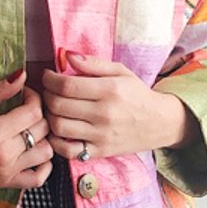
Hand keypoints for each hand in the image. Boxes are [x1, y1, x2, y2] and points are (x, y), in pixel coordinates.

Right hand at [0, 71, 52, 190]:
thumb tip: (22, 76)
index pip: (33, 112)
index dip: (34, 98)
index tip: (25, 94)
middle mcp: (3, 155)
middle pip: (42, 130)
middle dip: (39, 113)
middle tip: (26, 107)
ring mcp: (6, 172)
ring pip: (47, 153)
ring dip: (44, 138)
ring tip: (31, 128)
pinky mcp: (5, 183)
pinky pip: (38, 179)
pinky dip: (45, 166)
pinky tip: (36, 152)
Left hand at [42, 52, 196, 160]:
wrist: (160, 123)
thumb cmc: (136, 94)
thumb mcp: (120, 71)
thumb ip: (93, 63)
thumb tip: (67, 56)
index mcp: (109, 90)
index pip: (67, 85)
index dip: (50, 79)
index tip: (48, 75)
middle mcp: (104, 114)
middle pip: (58, 105)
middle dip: (46, 95)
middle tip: (48, 90)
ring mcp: (101, 136)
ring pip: (59, 127)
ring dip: (48, 115)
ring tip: (52, 108)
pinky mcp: (99, 152)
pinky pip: (67, 151)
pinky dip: (55, 141)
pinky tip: (57, 129)